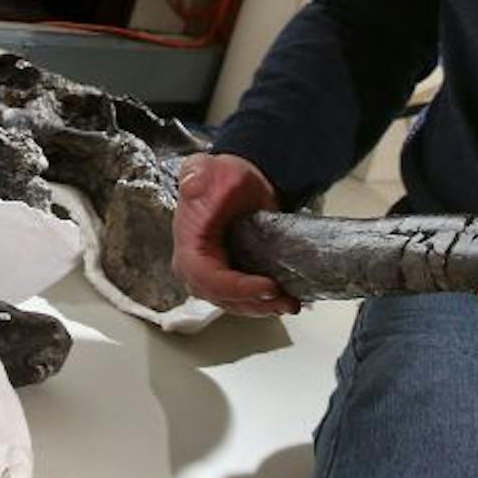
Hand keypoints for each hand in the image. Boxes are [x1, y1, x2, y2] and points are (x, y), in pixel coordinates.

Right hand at [172, 152, 298, 315]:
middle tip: (284, 299)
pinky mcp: (228, 278)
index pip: (207, 278)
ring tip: (290, 303)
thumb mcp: (205, 169)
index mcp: (188, 245)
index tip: (267, 286)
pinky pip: (243, 298)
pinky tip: (284, 299)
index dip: (237, 288)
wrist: (236, 180)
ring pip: (235, 303)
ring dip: (262, 307)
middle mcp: (195, 266)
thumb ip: (196, 175)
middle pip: (222, 297)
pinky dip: (263, 302)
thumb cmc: (221, 176)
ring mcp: (212, 275)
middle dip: (254, 303)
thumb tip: (192, 185)